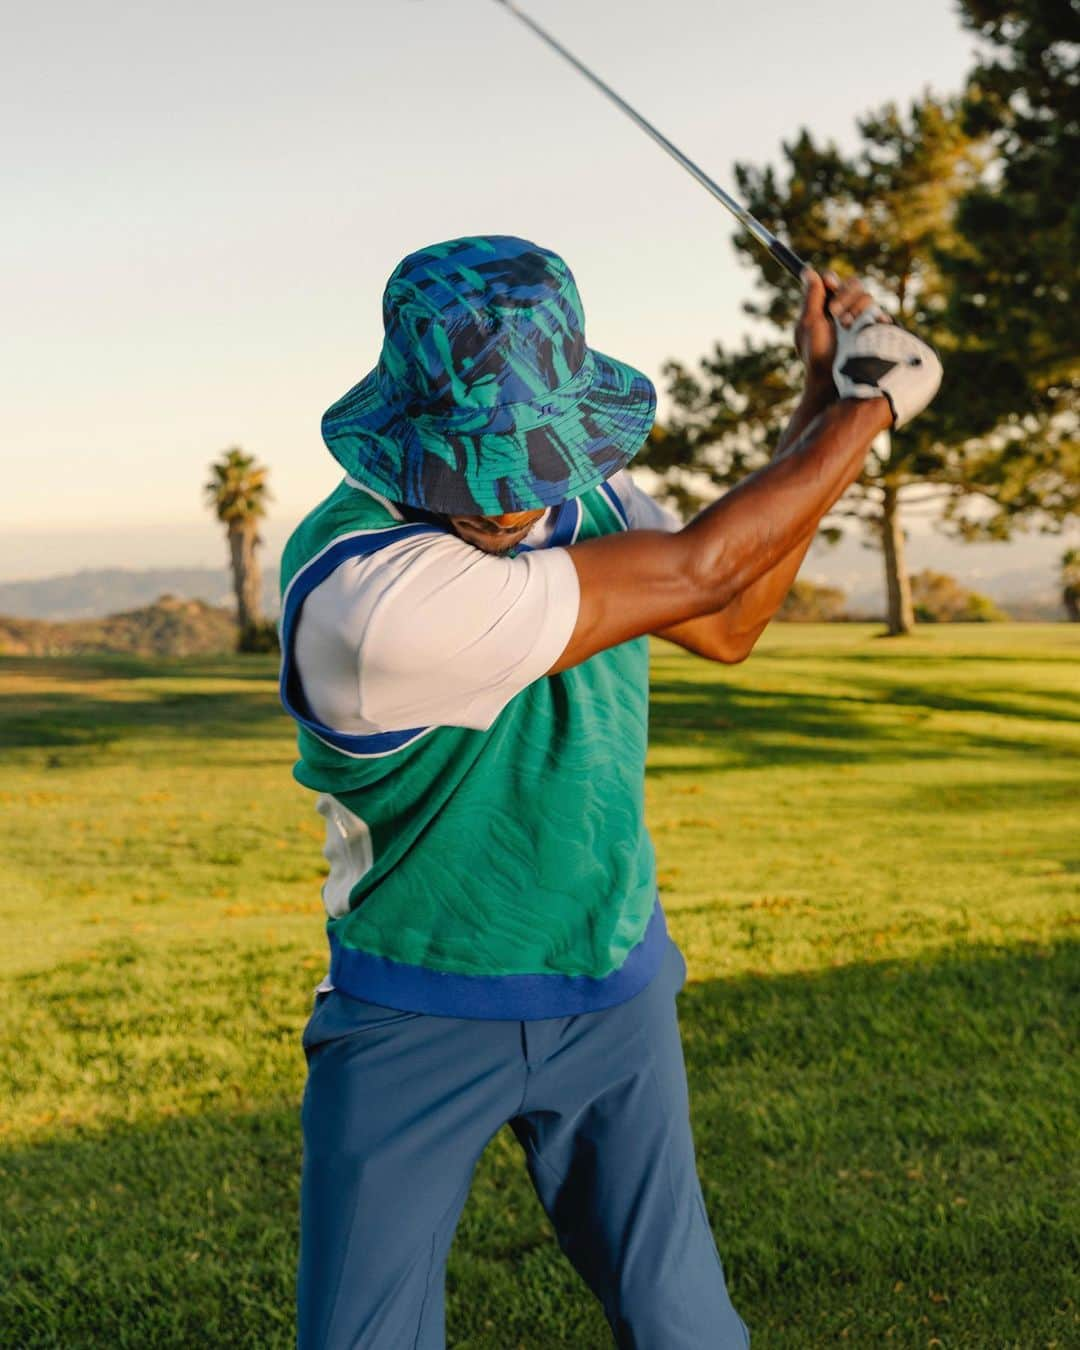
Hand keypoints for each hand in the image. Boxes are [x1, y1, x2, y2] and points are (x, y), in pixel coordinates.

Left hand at [795, 270, 884, 398]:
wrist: (834, 379)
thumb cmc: (817, 355)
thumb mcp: (809, 324)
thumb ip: (811, 298)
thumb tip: (808, 271)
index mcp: (826, 307)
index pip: (833, 282)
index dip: (832, 281)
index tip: (830, 284)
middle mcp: (845, 310)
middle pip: (853, 285)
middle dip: (845, 295)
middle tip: (835, 312)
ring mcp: (861, 319)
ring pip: (867, 296)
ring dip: (856, 308)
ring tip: (846, 327)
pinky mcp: (874, 328)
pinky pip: (880, 312)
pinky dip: (872, 316)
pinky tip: (863, 326)